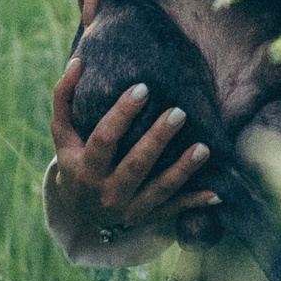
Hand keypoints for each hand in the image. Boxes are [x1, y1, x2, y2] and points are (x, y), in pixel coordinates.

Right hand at [49, 56, 221, 242]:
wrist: (79, 213)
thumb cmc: (75, 161)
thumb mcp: (64, 136)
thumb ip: (64, 98)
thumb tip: (78, 62)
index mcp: (84, 169)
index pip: (103, 139)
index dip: (122, 114)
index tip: (143, 87)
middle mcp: (106, 192)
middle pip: (135, 166)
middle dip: (158, 139)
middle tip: (179, 112)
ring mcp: (128, 209)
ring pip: (159, 190)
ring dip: (182, 170)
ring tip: (203, 148)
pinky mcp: (147, 218)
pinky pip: (174, 210)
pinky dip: (195, 202)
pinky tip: (217, 191)